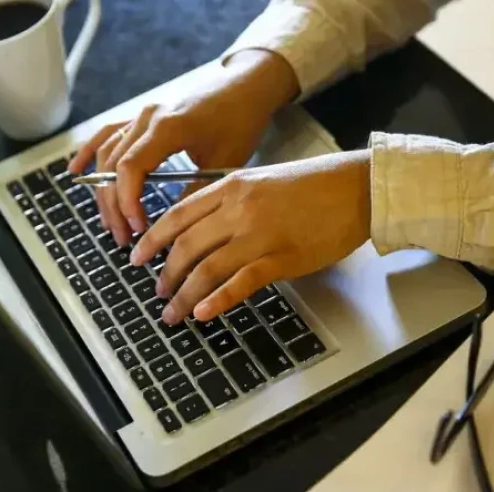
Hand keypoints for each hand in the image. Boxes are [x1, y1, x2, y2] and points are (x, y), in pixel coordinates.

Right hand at [67, 50, 299, 244]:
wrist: (245, 87)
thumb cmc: (240, 121)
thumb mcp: (224, 162)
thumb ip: (195, 192)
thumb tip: (173, 227)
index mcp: (167, 128)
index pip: (131, 169)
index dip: (127, 202)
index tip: (137, 228)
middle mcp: (147, 118)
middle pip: (114, 166)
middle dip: (114, 206)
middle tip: (123, 237)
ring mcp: (141, 115)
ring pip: (108, 154)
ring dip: (105, 191)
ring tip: (111, 223)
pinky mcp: (141, 116)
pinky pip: (107, 134)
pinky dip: (90, 153)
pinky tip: (75, 172)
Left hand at [130, 150, 371, 324]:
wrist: (356, 188)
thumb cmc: (314, 185)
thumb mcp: (263, 181)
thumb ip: (231, 202)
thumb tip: (204, 231)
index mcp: (232, 186)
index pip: (178, 215)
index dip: (152, 239)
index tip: (137, 257)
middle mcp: (239, 209)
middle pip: (187, 245)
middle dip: (165, 273)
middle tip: (156, 292)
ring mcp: (260, 234)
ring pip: (207, 268)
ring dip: (184, 295)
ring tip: (173, 313)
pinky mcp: (282, 258)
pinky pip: (241, 282)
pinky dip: (218, 300)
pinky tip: (203, 313)